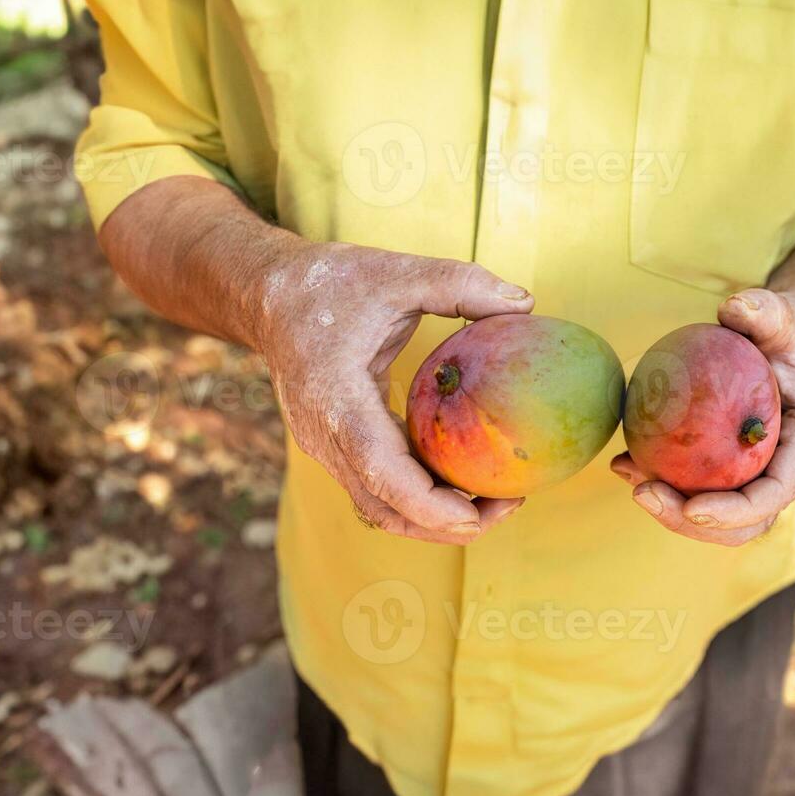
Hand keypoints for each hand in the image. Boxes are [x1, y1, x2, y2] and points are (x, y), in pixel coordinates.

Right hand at [256, 241, 535, 543]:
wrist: (268, 296)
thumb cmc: (329, 283)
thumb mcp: (397, 272)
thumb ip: (459, 283)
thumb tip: (526, 304)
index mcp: (335, 399)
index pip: (381, 472)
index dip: (430, 504)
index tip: (480, 512)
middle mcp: (325, 436)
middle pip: (385, 508)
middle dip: (447, 523)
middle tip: (509, 505)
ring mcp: (325, 448)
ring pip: (380, 508)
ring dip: (434, 517)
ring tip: (494, 501)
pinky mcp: (335, 448)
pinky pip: (378, 488)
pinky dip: (418, 496)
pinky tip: (463, 478)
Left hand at [610, 288, 794, 545]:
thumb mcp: (785, 313)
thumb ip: (765, 310)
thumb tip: (732, 308)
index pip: (777, 492)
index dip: (735, 511)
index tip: (691, 507)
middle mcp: (788, 466)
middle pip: (746, 521)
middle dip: (694, 521)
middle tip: (644, 493)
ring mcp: (761, 470)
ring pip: (720, 514)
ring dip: (673, 509)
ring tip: (630, 479)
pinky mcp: (735, 464)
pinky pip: (701, 485)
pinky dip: (665, 480)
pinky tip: (623, 460)